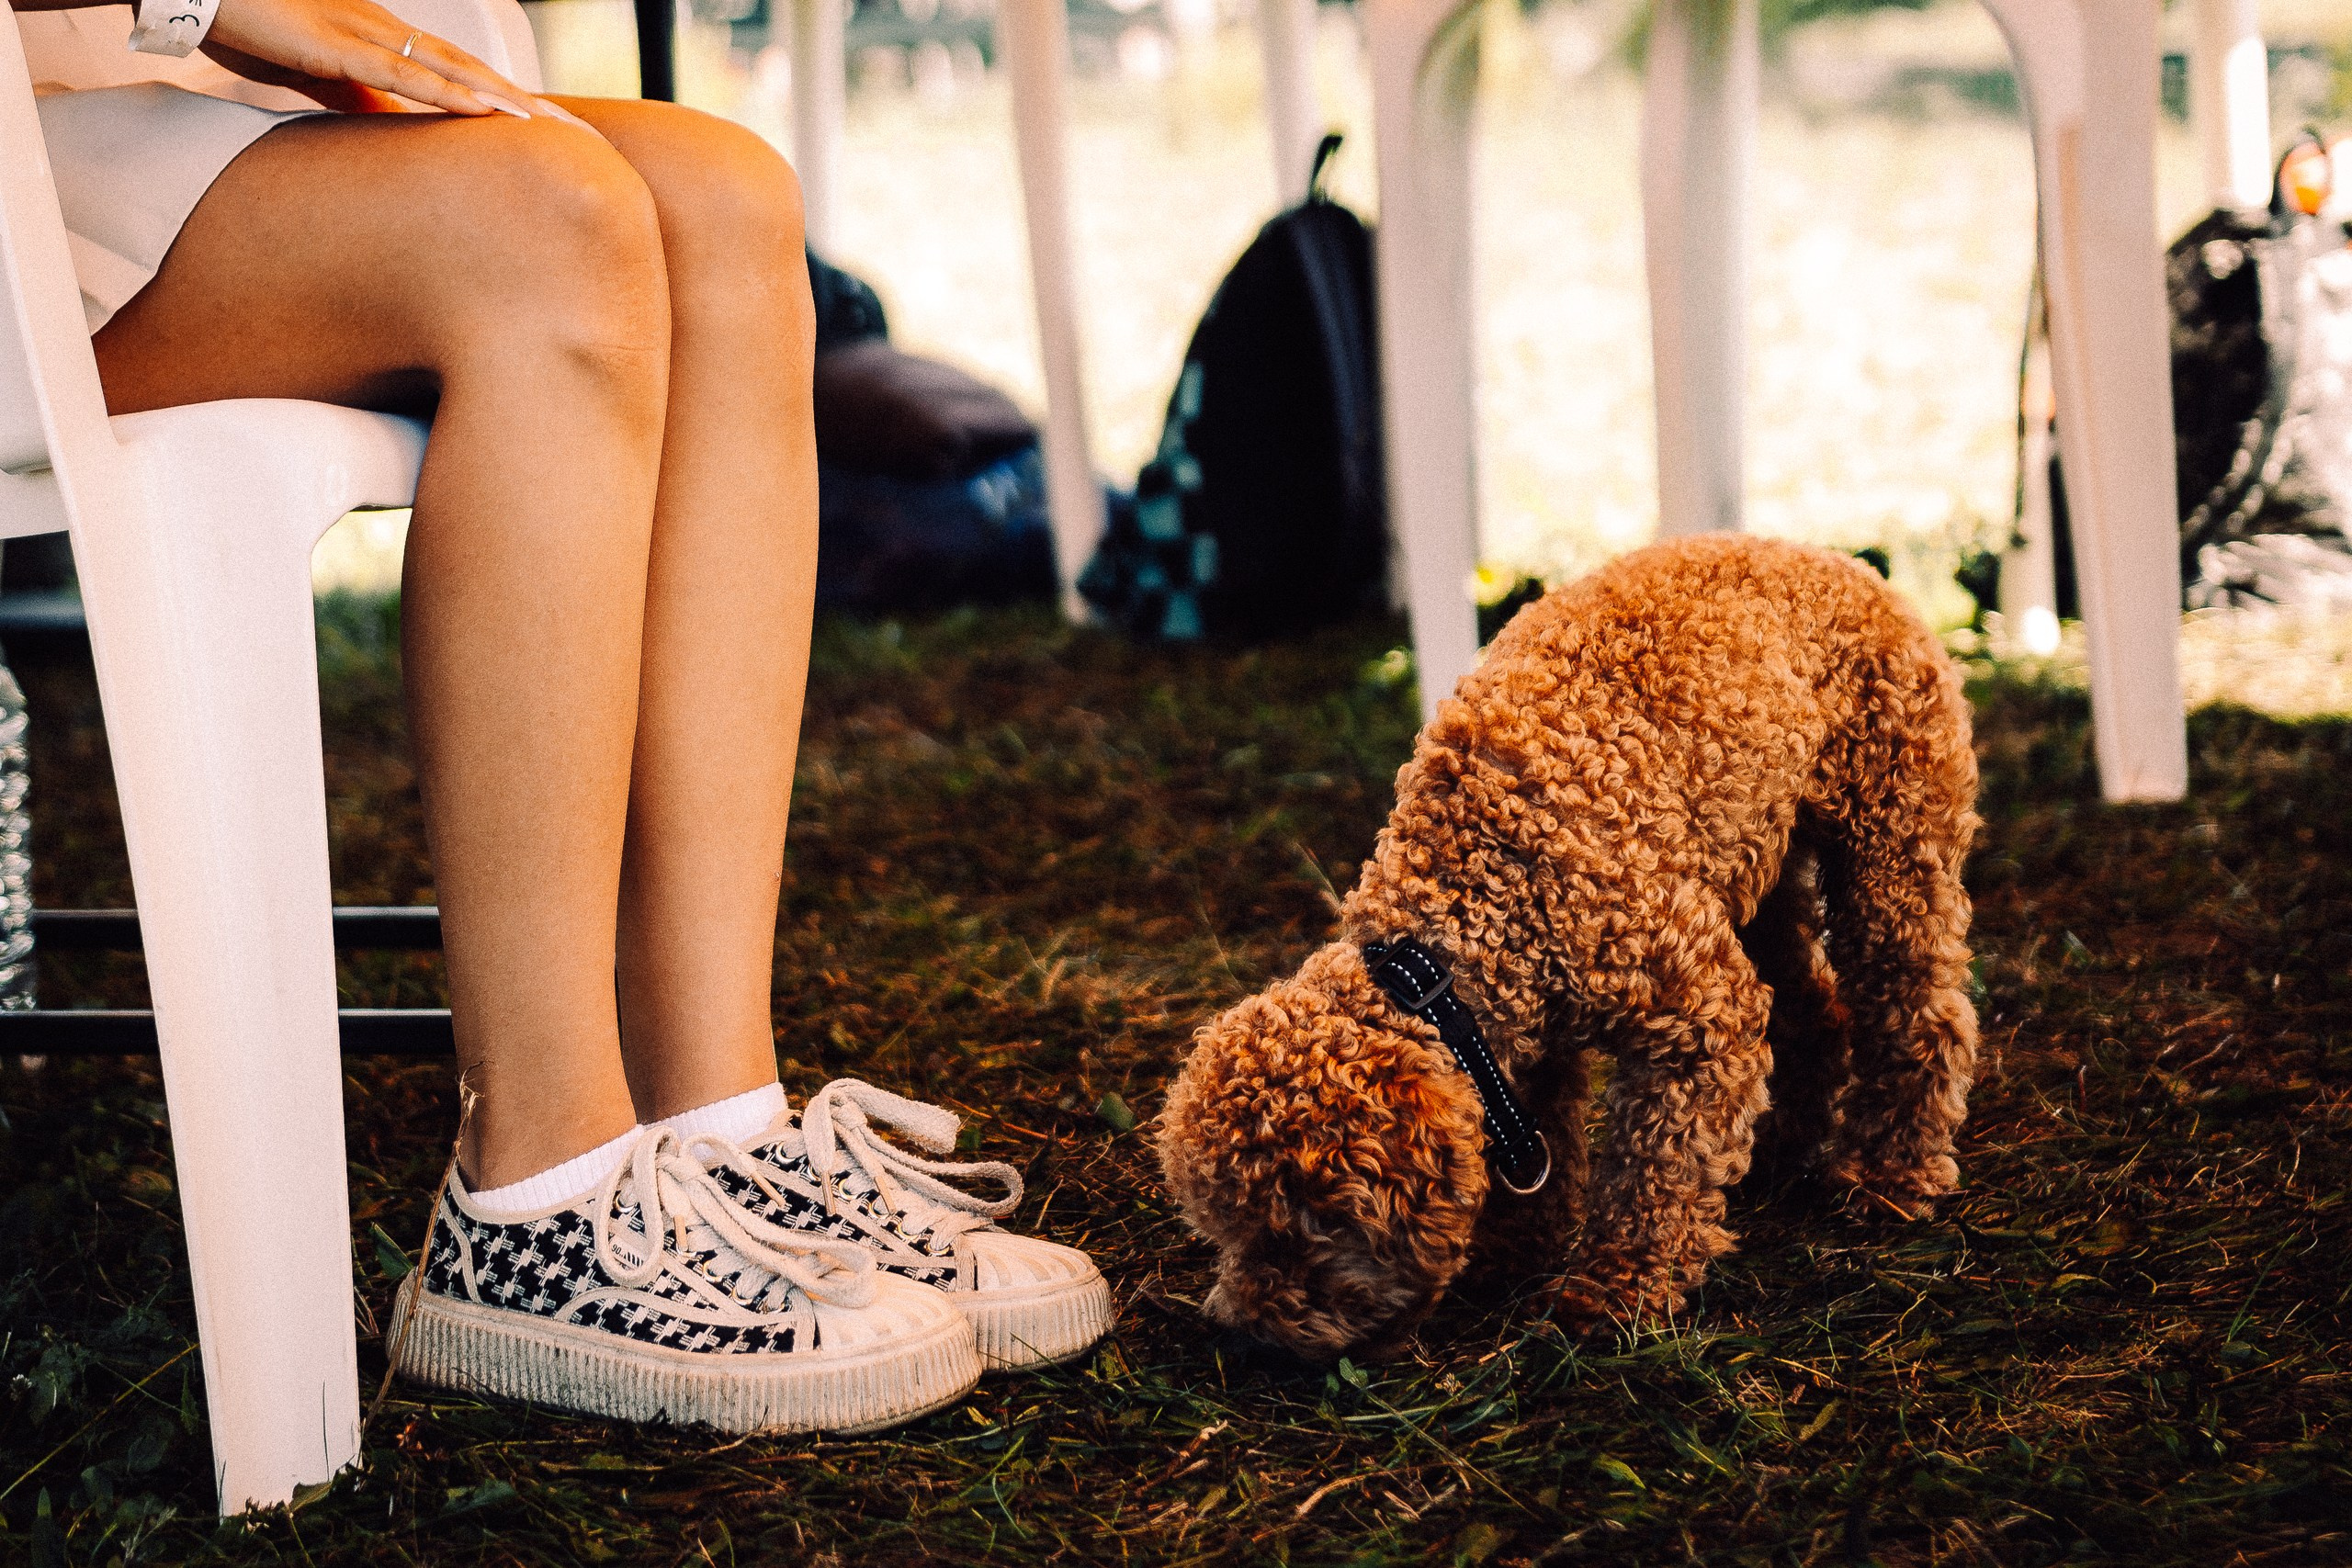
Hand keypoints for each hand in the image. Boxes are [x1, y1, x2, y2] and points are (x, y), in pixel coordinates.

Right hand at [197, 0, 544, 117]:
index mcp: (386, 43)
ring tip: (555, 130)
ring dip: (506, 101)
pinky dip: (449, 94)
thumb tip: (398, 135)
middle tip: (582, 139)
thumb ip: (361, 102)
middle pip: (475, 73)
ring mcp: (367, 37)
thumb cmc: (255, 27)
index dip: (510, 104)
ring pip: (454, 72)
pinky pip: (405, 74)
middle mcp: (388, 35)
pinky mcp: (339, 47)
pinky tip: (485, 111)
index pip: (463, 77)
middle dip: (531, 107)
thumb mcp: (320, 78)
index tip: (554, 135)